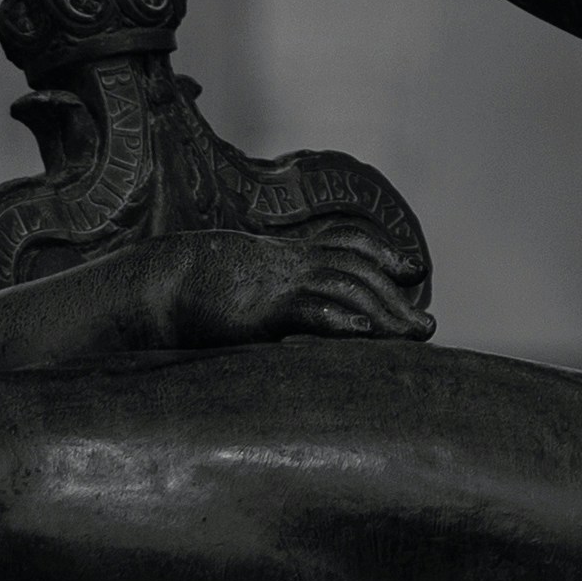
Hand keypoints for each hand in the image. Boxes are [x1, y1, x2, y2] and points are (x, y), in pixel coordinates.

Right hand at [113, 222, 433, 353]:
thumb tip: (286, 320)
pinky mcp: (261, 310)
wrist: (155, 285)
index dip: (382, 253)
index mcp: (286, 257)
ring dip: (383, 313)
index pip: (347, 246)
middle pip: (358, 273)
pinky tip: (364, 334)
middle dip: (395, 298)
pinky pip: (309, 311)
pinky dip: (340, 320)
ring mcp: (278, 284)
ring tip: (412, 334)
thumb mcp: (241, 289)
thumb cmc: (193, 292)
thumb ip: (271, 301)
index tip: (413, 268)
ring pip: (345, 290)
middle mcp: (290, 265)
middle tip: (426, 328)